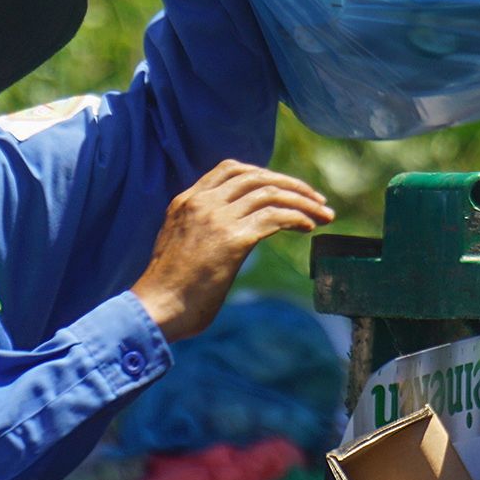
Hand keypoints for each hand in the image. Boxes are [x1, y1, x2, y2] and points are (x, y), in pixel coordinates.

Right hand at [130, 161, 333, 341]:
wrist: (155, 310)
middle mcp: (202, 203)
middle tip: (317, 199)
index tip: (286, 190)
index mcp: (186, 201)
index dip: (265, 175)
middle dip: (292, 185)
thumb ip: (203, 232)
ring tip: (324, 215)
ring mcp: (217, 219)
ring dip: (303, 202)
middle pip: (257, 176)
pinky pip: (275, 217)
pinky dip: (298, 217)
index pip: (231, 170)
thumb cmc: (168, 291)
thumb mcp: (182, 246)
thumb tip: (231, 240)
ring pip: (271, 194)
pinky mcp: (232, 240)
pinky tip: (309, 227)